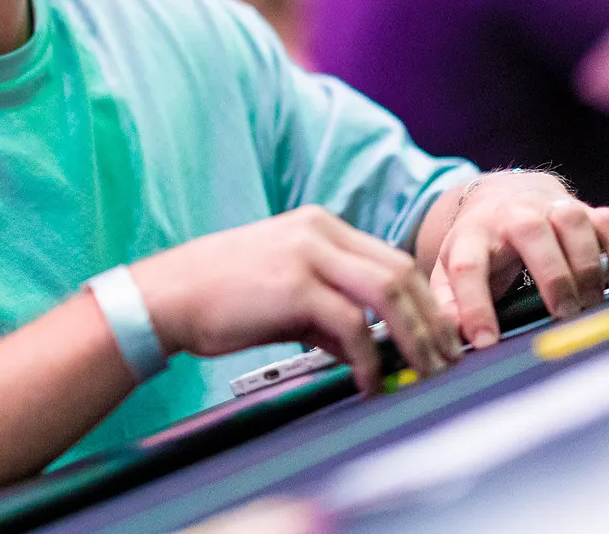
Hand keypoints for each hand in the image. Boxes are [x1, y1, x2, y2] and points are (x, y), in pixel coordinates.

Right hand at [128, 205, 460, 393]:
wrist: (162, 297)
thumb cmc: (214, 297)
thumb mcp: (280, 293)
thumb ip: (324, 312)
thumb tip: (362, 347)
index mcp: (318, 225)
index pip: (390, 258)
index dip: (422, 299)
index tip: (437, 335)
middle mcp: (319, 231)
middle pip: (401, 271)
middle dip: (432, 320)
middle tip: (446, 360)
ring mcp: (308, 255)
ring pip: (389, 293)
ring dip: (415, 338)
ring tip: (424, 372)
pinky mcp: (295, 288)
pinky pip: (354, 325)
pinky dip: (370, 359)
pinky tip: (369, 383)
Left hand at [428, 172, 608, 349]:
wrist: (505, 194)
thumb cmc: (481, 244)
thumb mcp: (452, 268)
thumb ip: (449, 303)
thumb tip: (451, 338)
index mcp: (473, 234)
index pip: (467, 267)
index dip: (474, 306)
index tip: (486, 342)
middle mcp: (513, 214)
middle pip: (529, 231)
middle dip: (551, 276)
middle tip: (564, 315)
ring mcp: (552, 206)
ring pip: (573, 221)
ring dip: (588, 266)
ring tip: (591, 304)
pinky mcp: (586, 208)